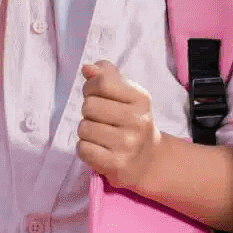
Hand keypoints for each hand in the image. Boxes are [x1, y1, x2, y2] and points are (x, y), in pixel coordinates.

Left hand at [77, 61, 161, 190]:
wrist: (149, 160)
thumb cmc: (132, 121)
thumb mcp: (127, 94)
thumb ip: (107, 76)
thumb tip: (87, 68)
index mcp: (141, 99)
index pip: (102, 83)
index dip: (91, 87)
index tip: (95, 95)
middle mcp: (138, 121)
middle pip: (89, 106)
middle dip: (88, 111)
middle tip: (100, 119)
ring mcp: (128, 144)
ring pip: (84, 128)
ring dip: (86, 131)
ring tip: (100, 135)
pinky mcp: (116, 164)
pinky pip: (83, 149)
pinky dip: (85, 148)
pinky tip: (98, 148)